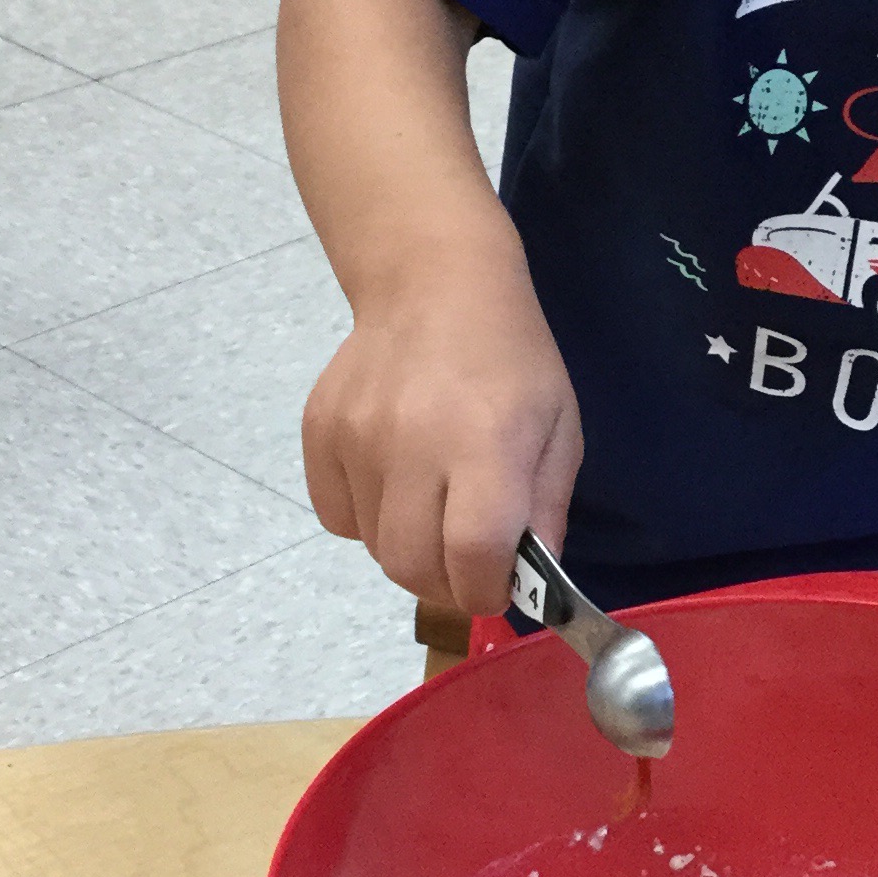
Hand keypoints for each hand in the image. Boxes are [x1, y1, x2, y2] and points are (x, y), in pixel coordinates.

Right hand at [302, 242, 582, 612]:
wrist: (432, 284)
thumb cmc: (511, 360)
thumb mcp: (558, 430)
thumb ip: (545, 511)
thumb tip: (531, 585)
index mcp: (484, 446)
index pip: (472, 557)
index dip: (487, 591)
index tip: (499, 588)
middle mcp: (412, 445)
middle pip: (412, 566)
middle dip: (446, 585)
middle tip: (467, 564)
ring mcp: (357, 438)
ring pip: (374, 547)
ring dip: (409, 550)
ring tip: (435, 509)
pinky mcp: (319, 431)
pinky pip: (336, 517)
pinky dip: (366, 521)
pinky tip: (395, 484)